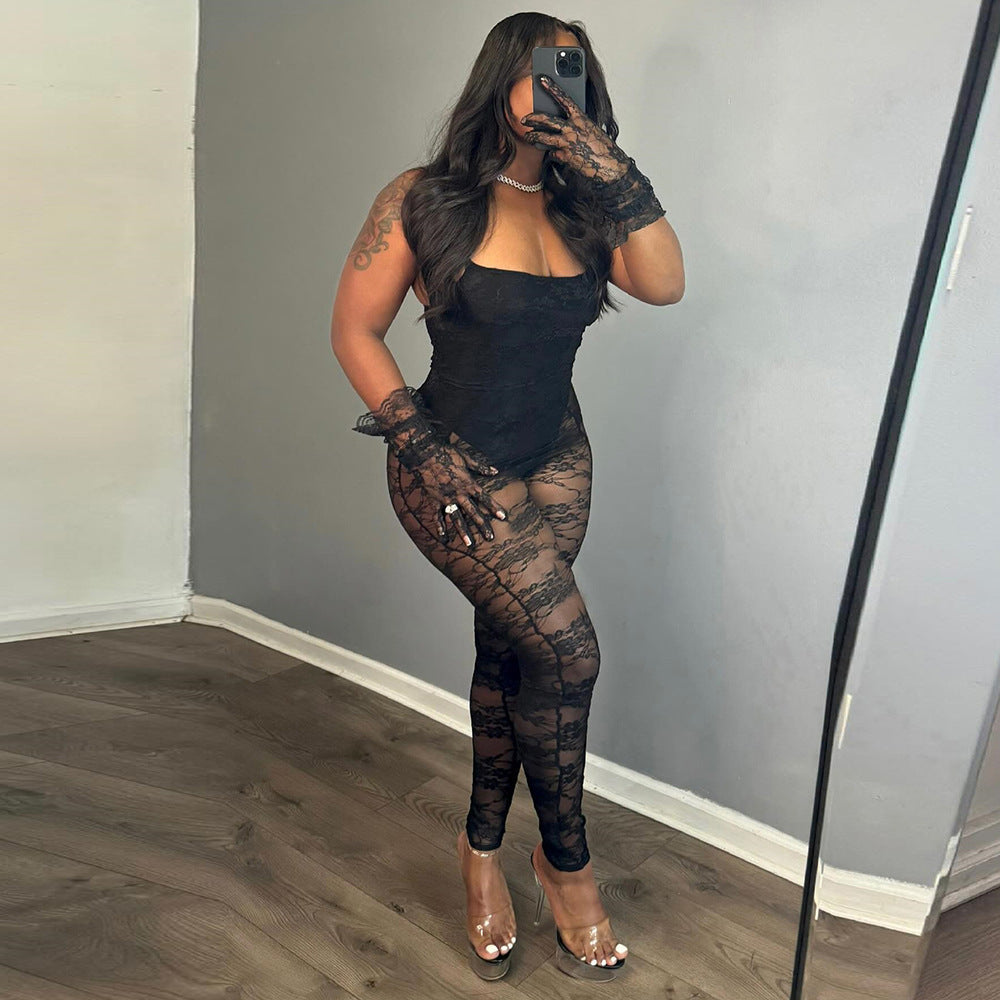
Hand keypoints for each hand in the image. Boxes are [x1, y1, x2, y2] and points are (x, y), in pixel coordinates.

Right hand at [411, 432, 507, 547]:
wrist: (425, 454)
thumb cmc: (447, 453)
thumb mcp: (466, 458)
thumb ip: (481, 467)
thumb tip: (495, 471)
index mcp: (468, 484)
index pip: (484, 498)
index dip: (494, 507)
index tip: (503, 517)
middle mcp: (459, 494)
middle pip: (473, 512)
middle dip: (482, 525)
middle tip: (490, 537)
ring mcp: (446, 498)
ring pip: (456, 518)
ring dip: (463, 531)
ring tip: (469, 543)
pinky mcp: (434, 500)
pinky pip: (437, 516)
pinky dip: (440, 526)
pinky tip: (443, 537)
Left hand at [520, 74, 630, 183]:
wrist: (610, 166)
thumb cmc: (603, 148)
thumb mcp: (591, 130)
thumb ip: (576, 125)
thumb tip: (562, 127)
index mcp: (581, 118)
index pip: (564, 99)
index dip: (552, 88)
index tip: (542, 79)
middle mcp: (572, 129)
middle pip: (547, 120)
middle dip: (533, 118)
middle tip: (524, 118)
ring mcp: (567, 143)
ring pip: (543, 138)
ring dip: (533, 136)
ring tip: (527, 136)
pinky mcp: (565, 157)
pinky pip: (552, 153)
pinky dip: (552, 154)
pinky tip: (554, 154)